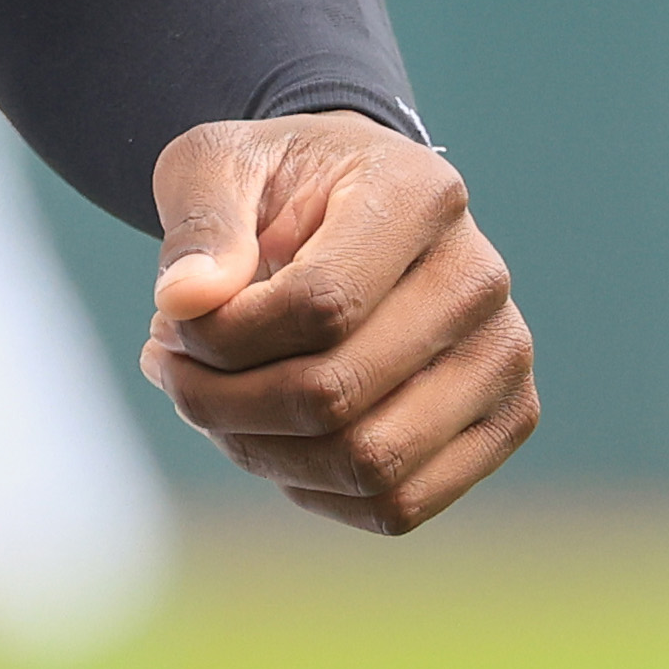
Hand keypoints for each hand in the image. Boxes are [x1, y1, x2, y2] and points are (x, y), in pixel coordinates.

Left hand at [139, 112, 536, 533]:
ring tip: (206, 399)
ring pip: (368, 465)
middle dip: (222, 400)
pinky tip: (262, 435)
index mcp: (420, 196)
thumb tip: (182, 302)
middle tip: (166, 366)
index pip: (320, 306)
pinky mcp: (503, 421)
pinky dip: (309, 488)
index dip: (224, 337)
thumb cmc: (277, 183)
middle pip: (337, 394)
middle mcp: (479, 280)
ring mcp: (503, 358)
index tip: (167, 320)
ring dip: (258, 452)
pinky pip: (397, 505)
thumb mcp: (217, 164)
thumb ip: (198, 222)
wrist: (344, 203)